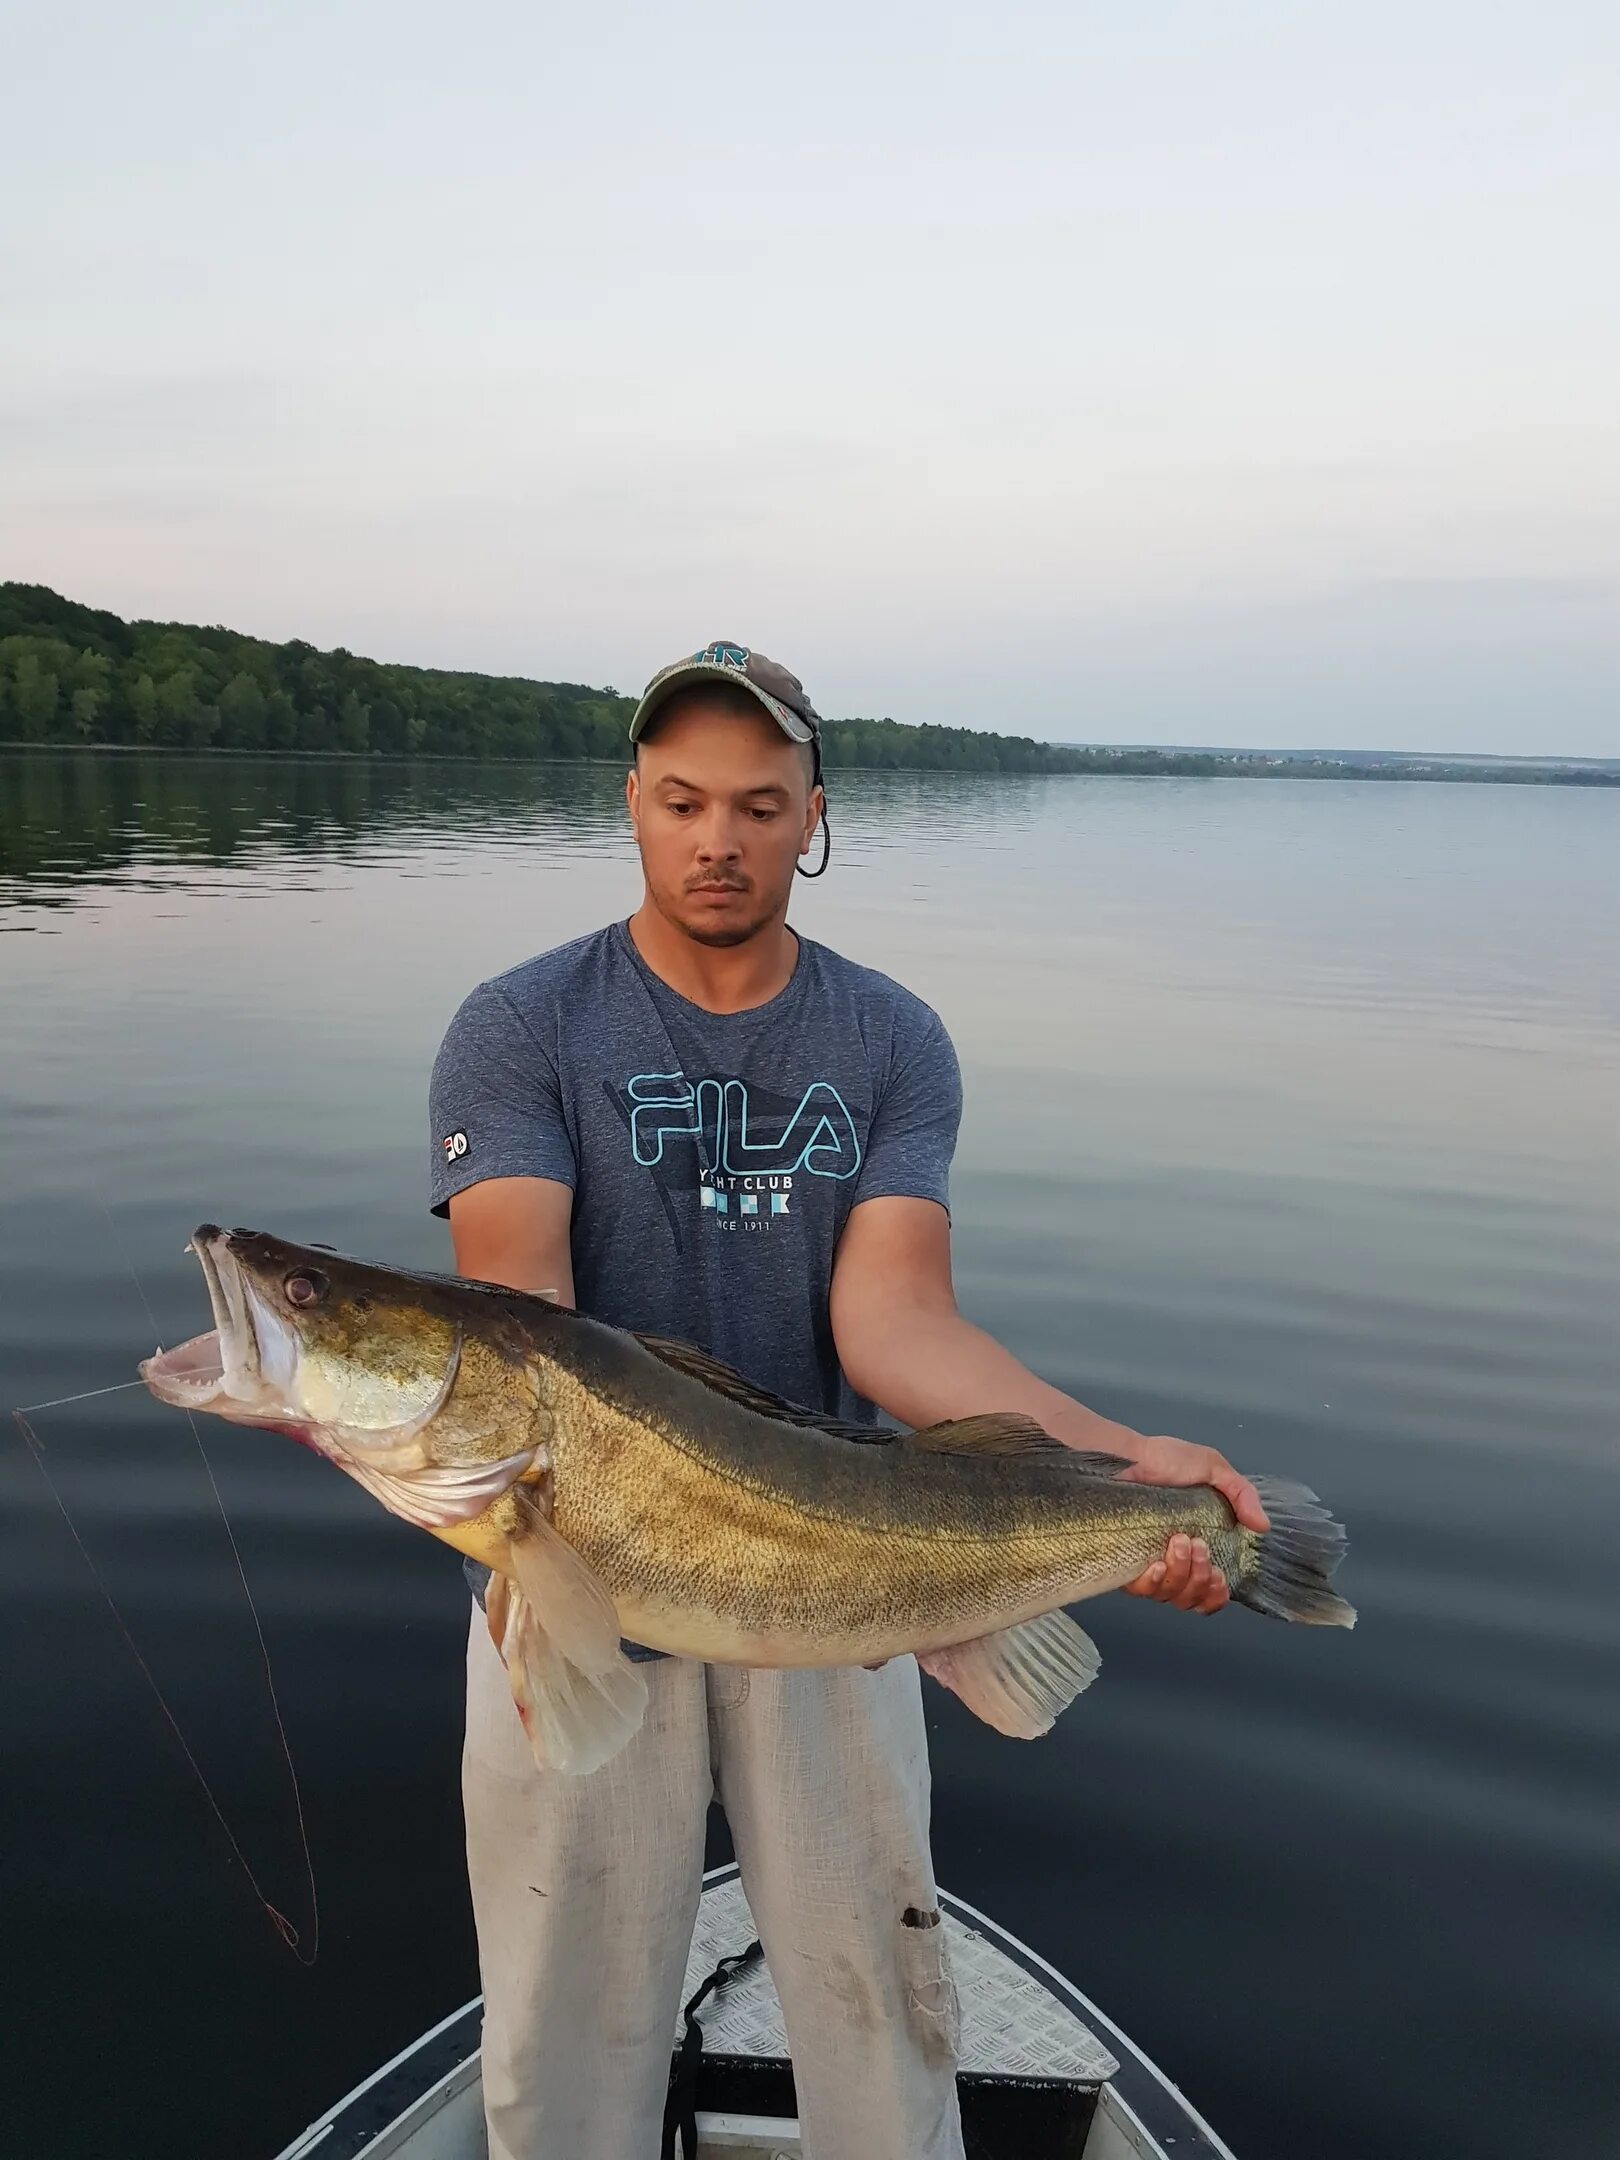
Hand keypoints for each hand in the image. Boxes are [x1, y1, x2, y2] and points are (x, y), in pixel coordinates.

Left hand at [1116, 1434, 1269, 1615]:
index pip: (1209, 1591)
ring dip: (1182, 1574)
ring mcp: (1148, 1564)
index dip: (1217, 1594)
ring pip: (1170, 1595)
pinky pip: (1141, 1590)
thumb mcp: (1212, 1468)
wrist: (1125, 1457)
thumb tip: (1262, 1525)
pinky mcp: (1124, 1563)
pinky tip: (1158, 1564)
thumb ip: (1242, 1493)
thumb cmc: (1163, 1460)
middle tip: (1199, 1546)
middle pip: (1192, 1599)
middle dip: (1201, 1579)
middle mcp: (1172, 1561)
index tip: (1220, 1577)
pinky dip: (1154, 1582)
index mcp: (1197, 1546)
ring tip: (1180, 1541)